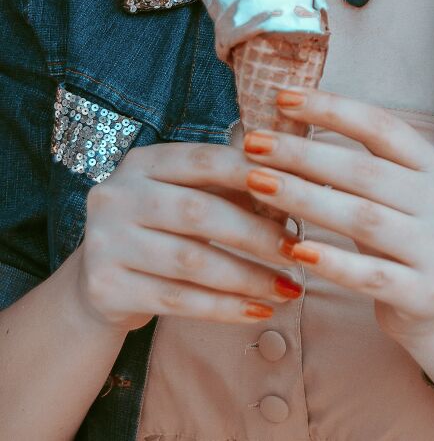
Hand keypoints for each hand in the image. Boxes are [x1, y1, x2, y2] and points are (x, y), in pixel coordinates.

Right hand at [77, 142, 306, 333]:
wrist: (99, 279)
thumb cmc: (162, 227)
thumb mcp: (186, 194)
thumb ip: (230, 185)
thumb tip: (296, 183)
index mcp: (142, 162)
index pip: (204, 159)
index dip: (251, 173)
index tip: (296, 190)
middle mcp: (117, 195)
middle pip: (199, 211)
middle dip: (256, 233)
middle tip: (297, 251)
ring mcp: (106, 242)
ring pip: (191, 261)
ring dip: (248, 276)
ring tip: (287, 287)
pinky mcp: (106, 287)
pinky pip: (178, 300)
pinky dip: (224, 308)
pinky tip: (257, 310)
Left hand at [242, 86, 433, 364]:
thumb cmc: (407, 240)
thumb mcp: (397, 195)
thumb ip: (358, 166)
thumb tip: (287, 127)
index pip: (380, 127)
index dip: (331, 108)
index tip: (282, 97)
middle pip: (364, 171)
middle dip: (303, 154)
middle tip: (254, 144)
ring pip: (362, 218)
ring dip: (304, 199)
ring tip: (258, 184)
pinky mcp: (425, 294)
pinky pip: (370, 276)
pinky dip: (332, 261)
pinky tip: (295, 250)